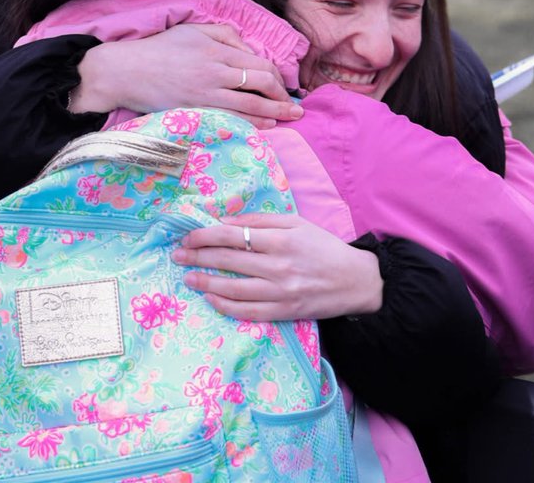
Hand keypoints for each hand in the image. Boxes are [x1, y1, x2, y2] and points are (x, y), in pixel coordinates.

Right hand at [74, 24, 302, 128]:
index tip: (285, 84)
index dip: (277, 75)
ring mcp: (207, 93)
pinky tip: (266, 126)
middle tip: (295, 105)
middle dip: (282, 96)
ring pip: (251, 104)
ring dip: (275, 112)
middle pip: (261, 83)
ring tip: (290, 117)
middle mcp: (216, 71)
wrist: (127, 71)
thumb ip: (225, 35)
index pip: (259, 62)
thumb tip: (250, 48)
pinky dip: (253, 123)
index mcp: (217, 50)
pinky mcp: (197, 111)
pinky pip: (232, 118)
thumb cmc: (160, 49)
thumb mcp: (193, 30)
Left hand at [171, 213, 382, 321]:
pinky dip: (226, 306)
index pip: (233, 235)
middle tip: (178, 255)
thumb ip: (261, 221)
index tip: (189, 236)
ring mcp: (280, 292)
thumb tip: (225, 221)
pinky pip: (248, 311)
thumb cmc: (324, 247)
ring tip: (188, 277)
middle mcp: (279, 266)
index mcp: (281, 239)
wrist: (355, 281)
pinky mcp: (284, 312)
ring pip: (234, 288)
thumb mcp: (296, 223)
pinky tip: (211, 298)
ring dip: (206, 282)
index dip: (206, 235)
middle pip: (229, 260)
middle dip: (198, 256)